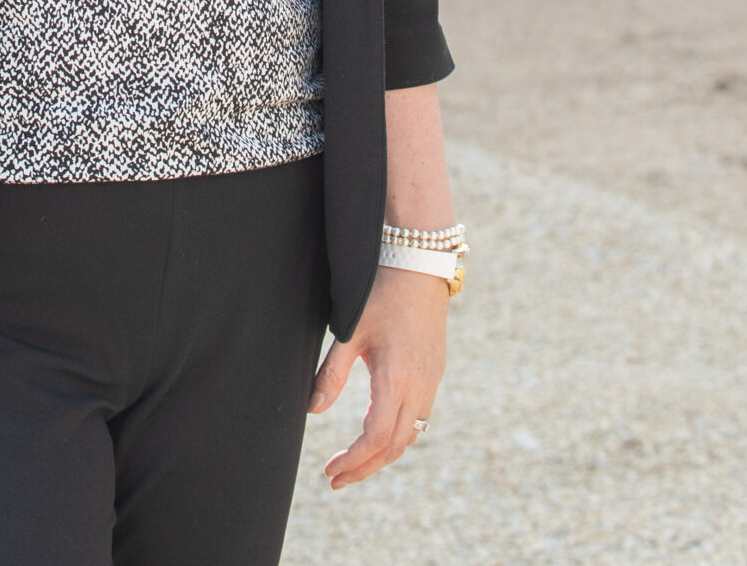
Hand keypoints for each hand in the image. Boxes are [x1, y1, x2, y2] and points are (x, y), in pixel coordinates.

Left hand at [309, 264, 447, 488]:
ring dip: (382, 455)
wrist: (418, 266)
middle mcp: (419, 388)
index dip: (354, 461)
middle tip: (337, 479)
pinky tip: (378, 434)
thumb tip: (312, 410)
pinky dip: (398, 436)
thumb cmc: (379, 294)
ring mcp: (431, 382)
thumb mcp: (349, 332)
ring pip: (410, 436)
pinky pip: (419, 419)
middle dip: (365, 468)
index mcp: (396, 380)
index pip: (376, 439)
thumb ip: (332, 374)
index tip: (331, 472)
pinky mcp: (434, 374)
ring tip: (354, 463)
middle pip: (395, 447)